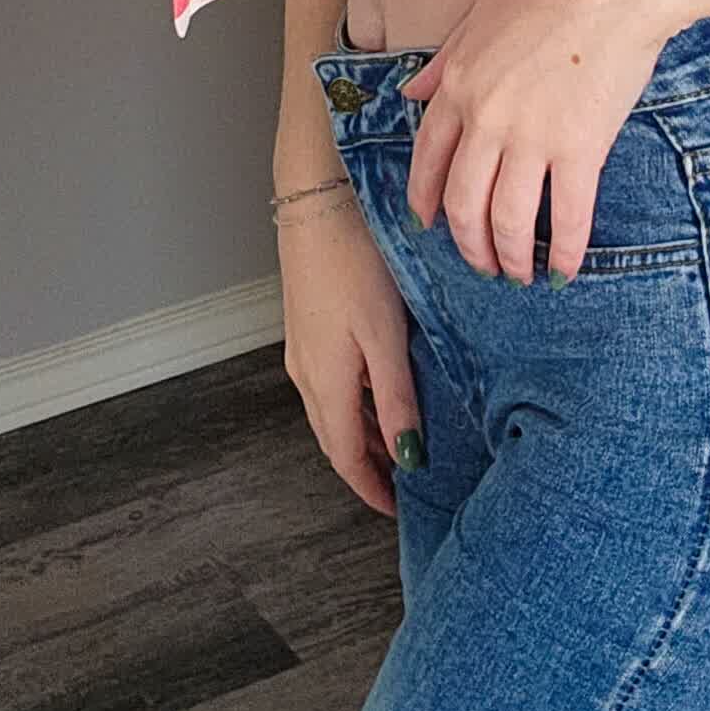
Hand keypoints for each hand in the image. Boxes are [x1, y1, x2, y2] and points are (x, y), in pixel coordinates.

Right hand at [277, 192, 421, 519]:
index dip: (370, 489)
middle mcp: (306, 372)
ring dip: (361, 435)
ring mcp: (303, 347)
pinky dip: (355, 402)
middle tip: (403, 486)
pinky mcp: (307, 325)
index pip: (346, 456)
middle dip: (367, 467)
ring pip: (332, 410)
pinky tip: (381, 391)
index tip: (396, 510)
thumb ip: (396, 398)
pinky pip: (329, 382)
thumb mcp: (384, 335)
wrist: (316, 200)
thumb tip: (406, 456)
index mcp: (325, 381)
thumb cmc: (354, 261)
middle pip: (335, 437)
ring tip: (398, 446)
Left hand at [399, 0, 675, 284]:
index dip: (427, 199)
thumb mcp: (482, 9)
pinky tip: (564, 270)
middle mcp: (486, 118)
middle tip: (481, 264)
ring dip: (510, 257)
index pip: (428, 158)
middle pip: (464, 202)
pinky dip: (563, 251)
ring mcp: (532, 137)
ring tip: (519, 275)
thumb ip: (446, 59)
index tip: (430, 224)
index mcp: (458, 83)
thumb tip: (412, 93)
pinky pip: (566, 216)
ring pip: (507, 219)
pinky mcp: (582, 148)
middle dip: (468, 243)